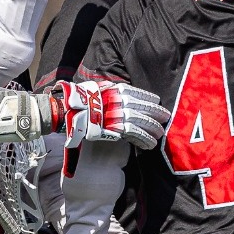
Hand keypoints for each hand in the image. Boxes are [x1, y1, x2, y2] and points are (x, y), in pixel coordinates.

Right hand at [45, 80, 168, 149]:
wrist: (68, 110)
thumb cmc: (78, 100)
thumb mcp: (96, 89)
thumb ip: (108, 92)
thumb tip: (114, 94)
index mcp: (116, 89)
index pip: (138, 93)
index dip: (149, 98)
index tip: (157, 101)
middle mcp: (121, 100)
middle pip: (145, 107)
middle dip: (156, 113)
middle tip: (165, 118)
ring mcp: (119, 114)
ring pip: (143, 121)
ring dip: (153, 128)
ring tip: (159, 135)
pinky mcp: (116, 128)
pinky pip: (135, 134)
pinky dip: (145, 140)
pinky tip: (150, 145)